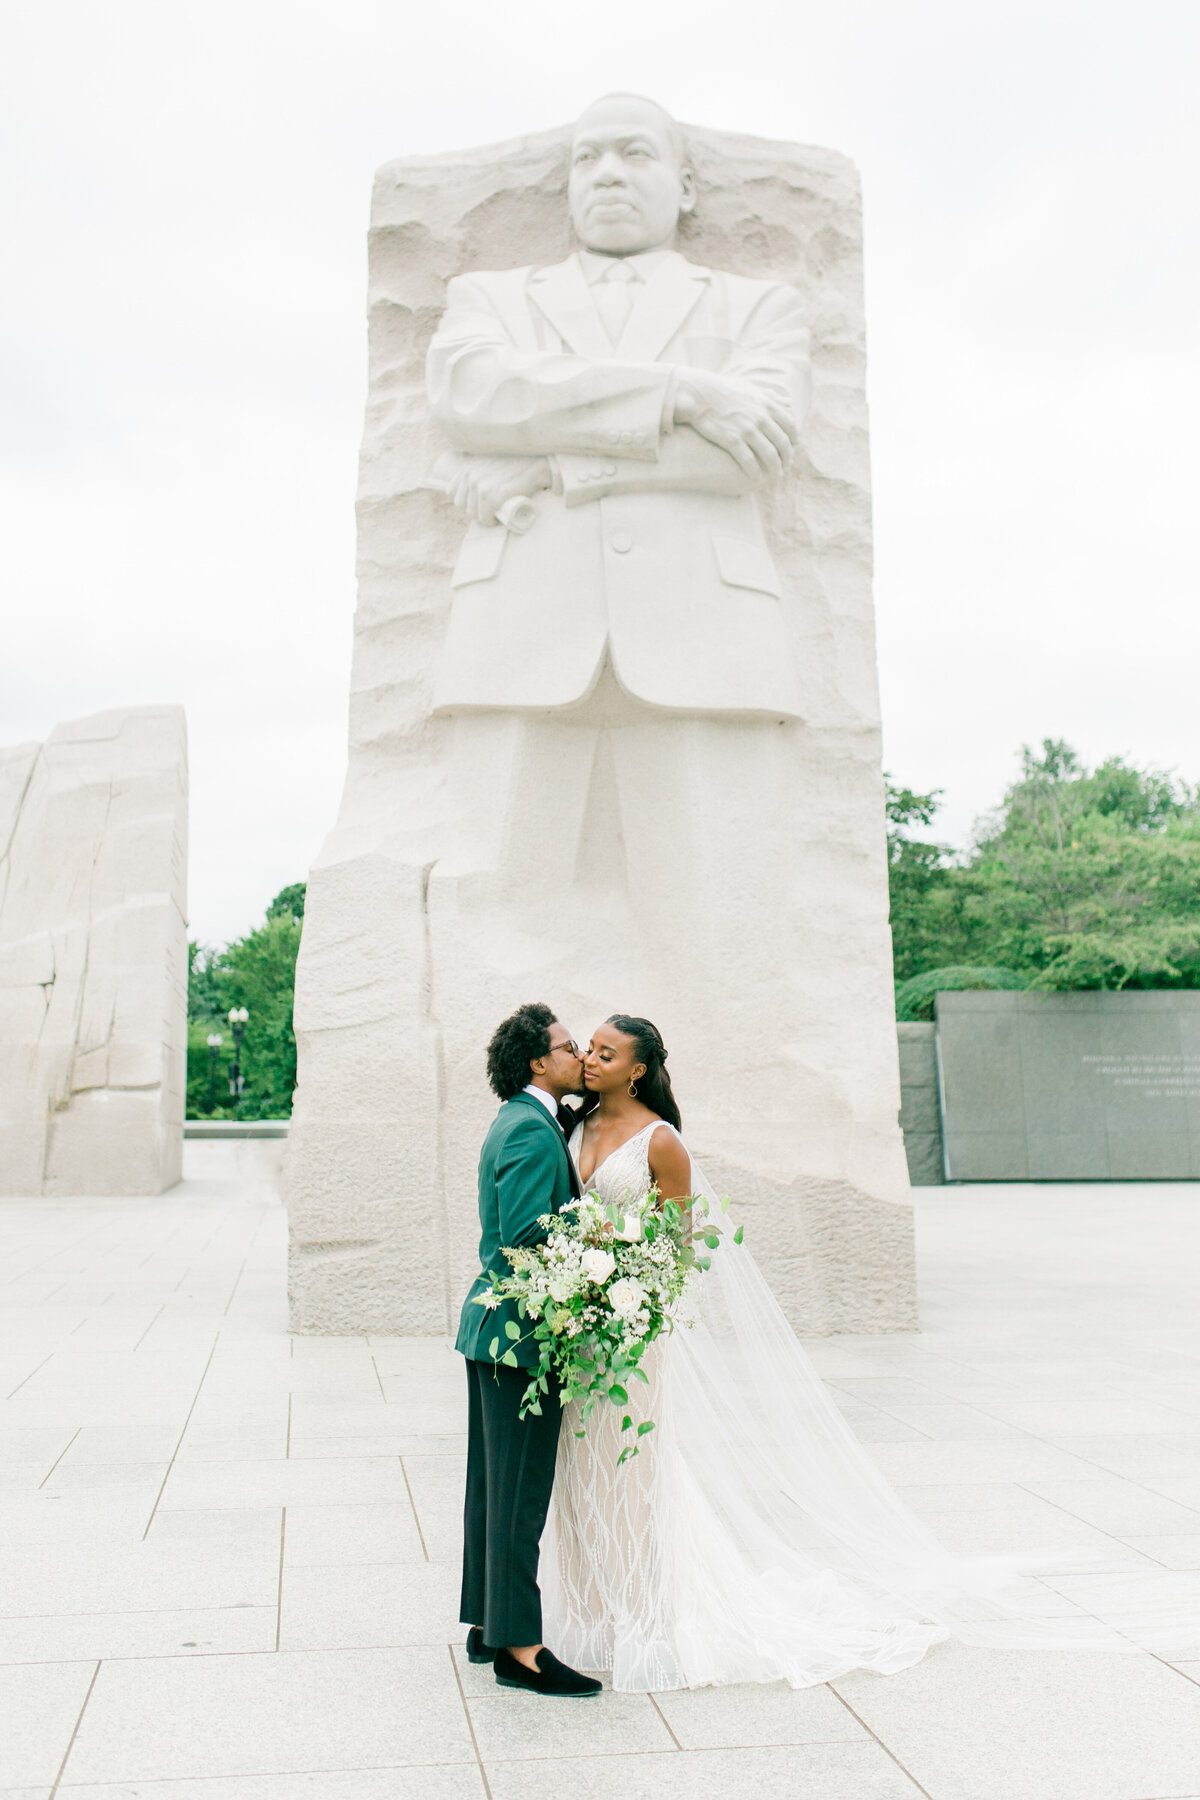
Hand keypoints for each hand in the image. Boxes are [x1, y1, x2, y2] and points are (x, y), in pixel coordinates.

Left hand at [450, 455, 552, 524]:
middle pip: (462, 505)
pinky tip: (497, 520)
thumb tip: (471, 476)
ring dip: (483, 517)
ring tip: (493, 515)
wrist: (535, 463)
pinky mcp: (494, 496)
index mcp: (467, 467)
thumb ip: (476, 464)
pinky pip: (485, 517)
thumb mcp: (489, 457)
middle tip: (488, 511)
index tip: (475, 502)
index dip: (464, 500)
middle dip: (474, 510)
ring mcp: (482, 486)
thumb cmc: (516, 461)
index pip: (452, 491)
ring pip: (473, 513)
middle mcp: (471, 476)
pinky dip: (491, 521)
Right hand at [672, 371, 796, 480]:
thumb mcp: (752, 387)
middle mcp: (761, 418)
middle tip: (785, 466)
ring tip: (775, 477)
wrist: (700, 393)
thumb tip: (788, 401)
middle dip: (787, 458)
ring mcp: (747, 429)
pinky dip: (755, 471)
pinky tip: (756, 477)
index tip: (792, 448)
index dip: (794, 440)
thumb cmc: (724, 390)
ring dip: (775, 469)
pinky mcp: (732, 440)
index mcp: (767, 405)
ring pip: (769, 454)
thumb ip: (771, 395)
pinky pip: (749, 460)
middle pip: (782, 443)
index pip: (790, 426)